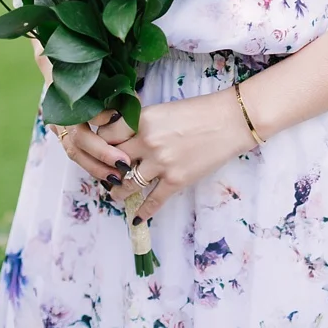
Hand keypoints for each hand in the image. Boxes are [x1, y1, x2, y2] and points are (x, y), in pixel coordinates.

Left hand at [87, 90, 257, 222]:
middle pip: (114, 160)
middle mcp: (147, 142)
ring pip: (128, 183)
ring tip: (114, 194)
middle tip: (103, 174)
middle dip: (106, 168)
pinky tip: (136, 217)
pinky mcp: (176, 180)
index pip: (107, 135)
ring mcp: (161, 163)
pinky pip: (154, 200)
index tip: (100, 149)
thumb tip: (120, 135)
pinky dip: (143, 210)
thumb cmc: (195, 111)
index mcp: (140, 120)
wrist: (228, 122)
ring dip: (118, 191)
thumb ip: (138, 123)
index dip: (101, 143)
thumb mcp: (159, 110)